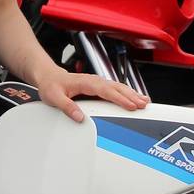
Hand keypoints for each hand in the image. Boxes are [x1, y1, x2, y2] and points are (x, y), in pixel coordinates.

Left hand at [35, 67, 149, 124]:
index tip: (130, 105)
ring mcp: (97, 83)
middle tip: (144, 104)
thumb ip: (67, 107)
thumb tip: (79, 117)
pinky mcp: (98, 87)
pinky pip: (115, 89)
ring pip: (118, 87)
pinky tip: (134, 98)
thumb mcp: (54, 97)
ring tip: (144, 102)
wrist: (49, 77)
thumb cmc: (51, 85)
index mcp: (86, 83)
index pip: (106, 91)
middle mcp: (94, 81)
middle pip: (117, 88)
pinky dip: (126, 93)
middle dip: (131, 96)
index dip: (120, 98)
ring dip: (132, 94)